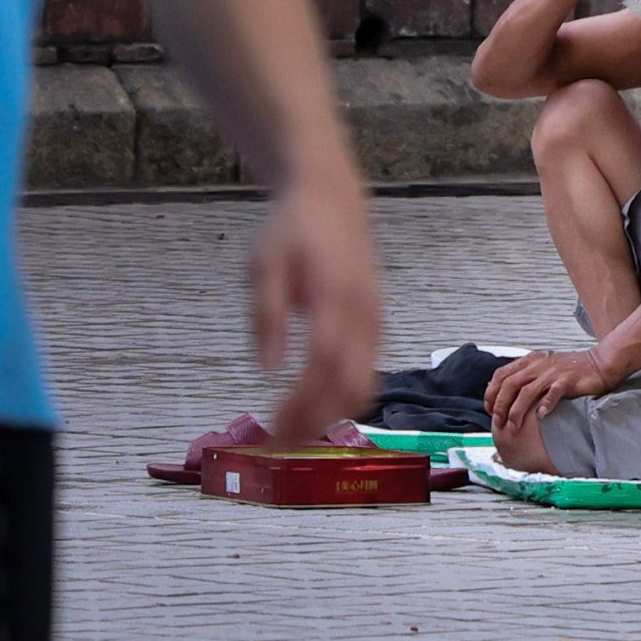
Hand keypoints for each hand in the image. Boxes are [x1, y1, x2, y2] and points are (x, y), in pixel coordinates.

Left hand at [254, 166, 382, 445]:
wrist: (333, 197)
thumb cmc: (294, 228)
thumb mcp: (265, 264)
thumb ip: (267, 315)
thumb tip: (265, 368)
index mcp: (335, 298)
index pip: (324, 365)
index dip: (302, 403)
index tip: (272, 429)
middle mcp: (363, 316)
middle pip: (350, 386)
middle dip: (315, 421)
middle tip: (277, 443)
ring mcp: (374, 322)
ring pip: (363, 385)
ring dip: (329, 415)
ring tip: (292, 431)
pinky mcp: (375, 326)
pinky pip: (367, 373)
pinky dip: (341, 398)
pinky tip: (312, 406)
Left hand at [482, 345, 619, 453]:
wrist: (600, 363)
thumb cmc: (572, 369)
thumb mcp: (544, 367)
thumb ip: (526, 376)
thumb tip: (503, 391)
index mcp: (531, 360)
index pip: (501, 375)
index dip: (491, 393)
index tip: (489, 409)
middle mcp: (539, 364)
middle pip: (510, 384)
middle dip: (500, 405)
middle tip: (498, 422)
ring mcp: (553, 372)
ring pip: (526, 391)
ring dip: (516, 411)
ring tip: (513, 426)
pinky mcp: (568, 380)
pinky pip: (553, 393)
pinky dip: (544, 405)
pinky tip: (540, 417)